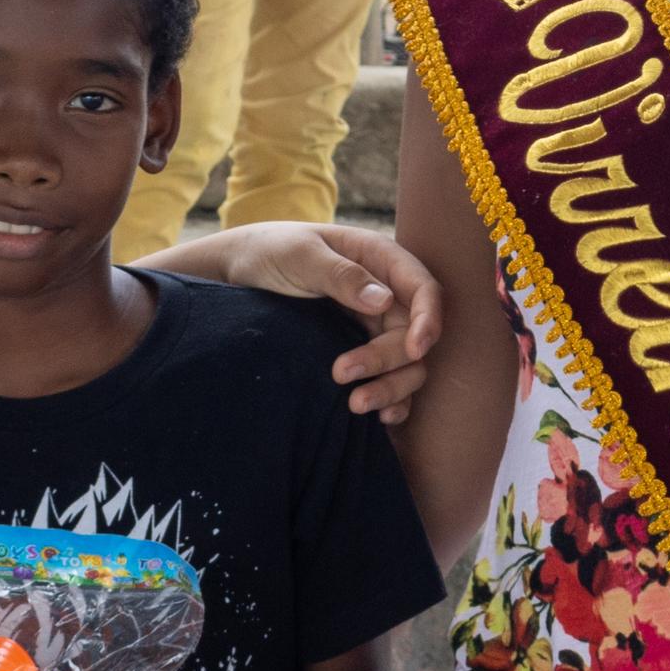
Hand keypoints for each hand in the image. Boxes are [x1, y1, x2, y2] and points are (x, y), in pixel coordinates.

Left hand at [148, 218, 443, 420]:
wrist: (240, 273)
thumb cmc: (270, 252)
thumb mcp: (299, 256)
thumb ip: (340, 275)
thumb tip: (383, 300)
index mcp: (380, 259)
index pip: (423, 289)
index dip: (429, 320)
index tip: (416, 350)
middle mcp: (387, 294)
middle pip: (413, 335)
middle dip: (388, 361)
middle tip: (342, 376)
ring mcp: (375, 325)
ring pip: (408, 364)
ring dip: (391, 388)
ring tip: (355, 406)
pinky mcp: (363, 350)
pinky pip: (391, 379)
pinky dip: (392, 401)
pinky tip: (378, 418)